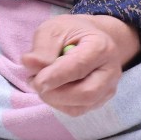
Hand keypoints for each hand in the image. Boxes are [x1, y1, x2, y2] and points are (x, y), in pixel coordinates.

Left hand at [22, 13, 139, 115]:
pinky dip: (59, 104)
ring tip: (38, 83)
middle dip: (55, 93)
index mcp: (101, 47)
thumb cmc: (71, 32)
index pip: (79, 67)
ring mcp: (108, 88)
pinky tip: (49, 89)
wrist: (91, 38)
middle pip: (86, 93)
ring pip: (82, 106)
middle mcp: (110, 71)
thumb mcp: (53, 29)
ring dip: (54, 100)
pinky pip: (78, 110)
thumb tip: (29, 64)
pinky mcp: (100, 100)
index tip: (36, 81)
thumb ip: (42, 48)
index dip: (55, 76)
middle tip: (33, 82)